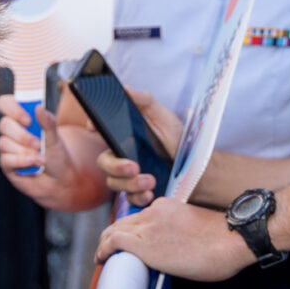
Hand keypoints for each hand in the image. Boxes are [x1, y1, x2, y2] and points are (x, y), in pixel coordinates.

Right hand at [0, 94, 83, 208]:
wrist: (59, 181)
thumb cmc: (57, 156)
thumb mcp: (56, 138)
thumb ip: (48, 122)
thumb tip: (39, 107)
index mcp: (23, 118)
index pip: (5, 104)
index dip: (12, 108)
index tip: (28, 119)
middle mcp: (12, 131)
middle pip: (3, 124)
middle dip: (22, 135)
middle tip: (38, 143)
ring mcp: (8, 147)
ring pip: (4, 142)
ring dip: (24, 151)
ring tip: (40, 158)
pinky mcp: (6, 163)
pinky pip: (6, 159)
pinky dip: (21, 161)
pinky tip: (33, 164)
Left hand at [95, 195, 253, 282]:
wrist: (231, 238)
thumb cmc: (223, 239)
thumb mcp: (194, 228)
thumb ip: (177, 233)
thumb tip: (173, 251)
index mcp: (166, 206)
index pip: (138, 217)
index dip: (127, 229)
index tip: (125, 242)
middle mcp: (153, 211)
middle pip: (122, 222)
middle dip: (111, 236)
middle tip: (107, 251)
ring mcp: (148, 226)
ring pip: (114, 230)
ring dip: (104, 244)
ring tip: (101, 256)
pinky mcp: (145, 244)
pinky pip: (114, 242)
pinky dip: (103, 250)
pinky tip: (101, 259)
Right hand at [98, 89, 180, 204]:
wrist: (195, 167)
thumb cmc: (177, 139)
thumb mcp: (163, 116)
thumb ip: (145, 101)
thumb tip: (126, 89)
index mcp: (124, 136)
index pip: (101, 130)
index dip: (93, 127)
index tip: (93, 127)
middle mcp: (122, 155)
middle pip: (104, 162)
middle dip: (115, 167)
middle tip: (133, 167)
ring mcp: (128, 176)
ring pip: (114, 183)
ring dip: (130, 184)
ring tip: (150, 180)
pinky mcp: (137, 192)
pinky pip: (128, 199)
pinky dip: (138, 198)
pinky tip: (150, 194)